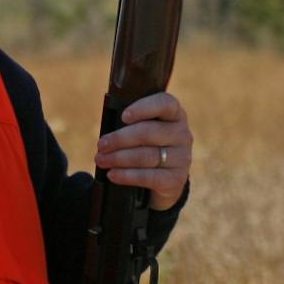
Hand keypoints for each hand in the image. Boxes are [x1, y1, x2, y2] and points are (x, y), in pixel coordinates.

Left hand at [95, 92, 192, 210]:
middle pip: (148, 132)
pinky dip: (127, 176)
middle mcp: (182, 134)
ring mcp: (182, 157)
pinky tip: (113, 175)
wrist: (163, 178)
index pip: (165, 104)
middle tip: (101, 145)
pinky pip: (149, 177)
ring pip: (146, 156)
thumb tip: (107, 135)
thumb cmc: (146, 145)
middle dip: (120, 139)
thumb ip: (131, 124)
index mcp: (174, 114)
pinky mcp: (176, 179)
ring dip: (118, 158)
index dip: (143, 108)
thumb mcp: (142, 129)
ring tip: (101, 160)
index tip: (124, 117)